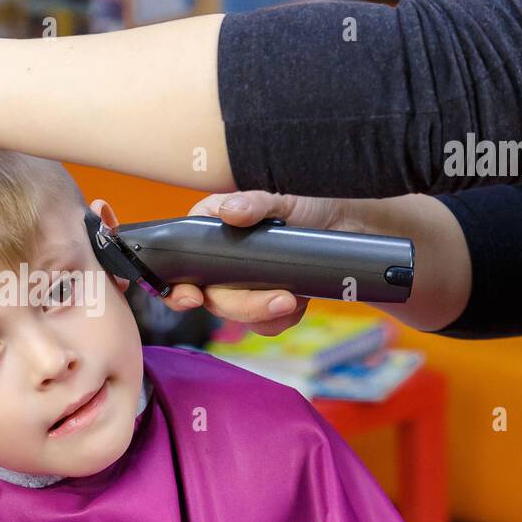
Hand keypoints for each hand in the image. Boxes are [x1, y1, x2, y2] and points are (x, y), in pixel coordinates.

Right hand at [159, 191, 358, 335]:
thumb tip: (231, 213)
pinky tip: (301, 299)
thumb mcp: (279, 196)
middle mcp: (218, 264)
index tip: (194, 297)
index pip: (177, 268)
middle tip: (281, 299)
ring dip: (266, 314)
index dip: (177, 289)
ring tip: (296, 298)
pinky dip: (283, 318)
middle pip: (212, 299)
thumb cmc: (306, 203)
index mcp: (207, 234)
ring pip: (238, 317)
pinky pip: (264, 324)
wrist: (345, 224)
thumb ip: (253, 203)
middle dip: (245, 306)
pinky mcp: (265, 303)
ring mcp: (241, 286)